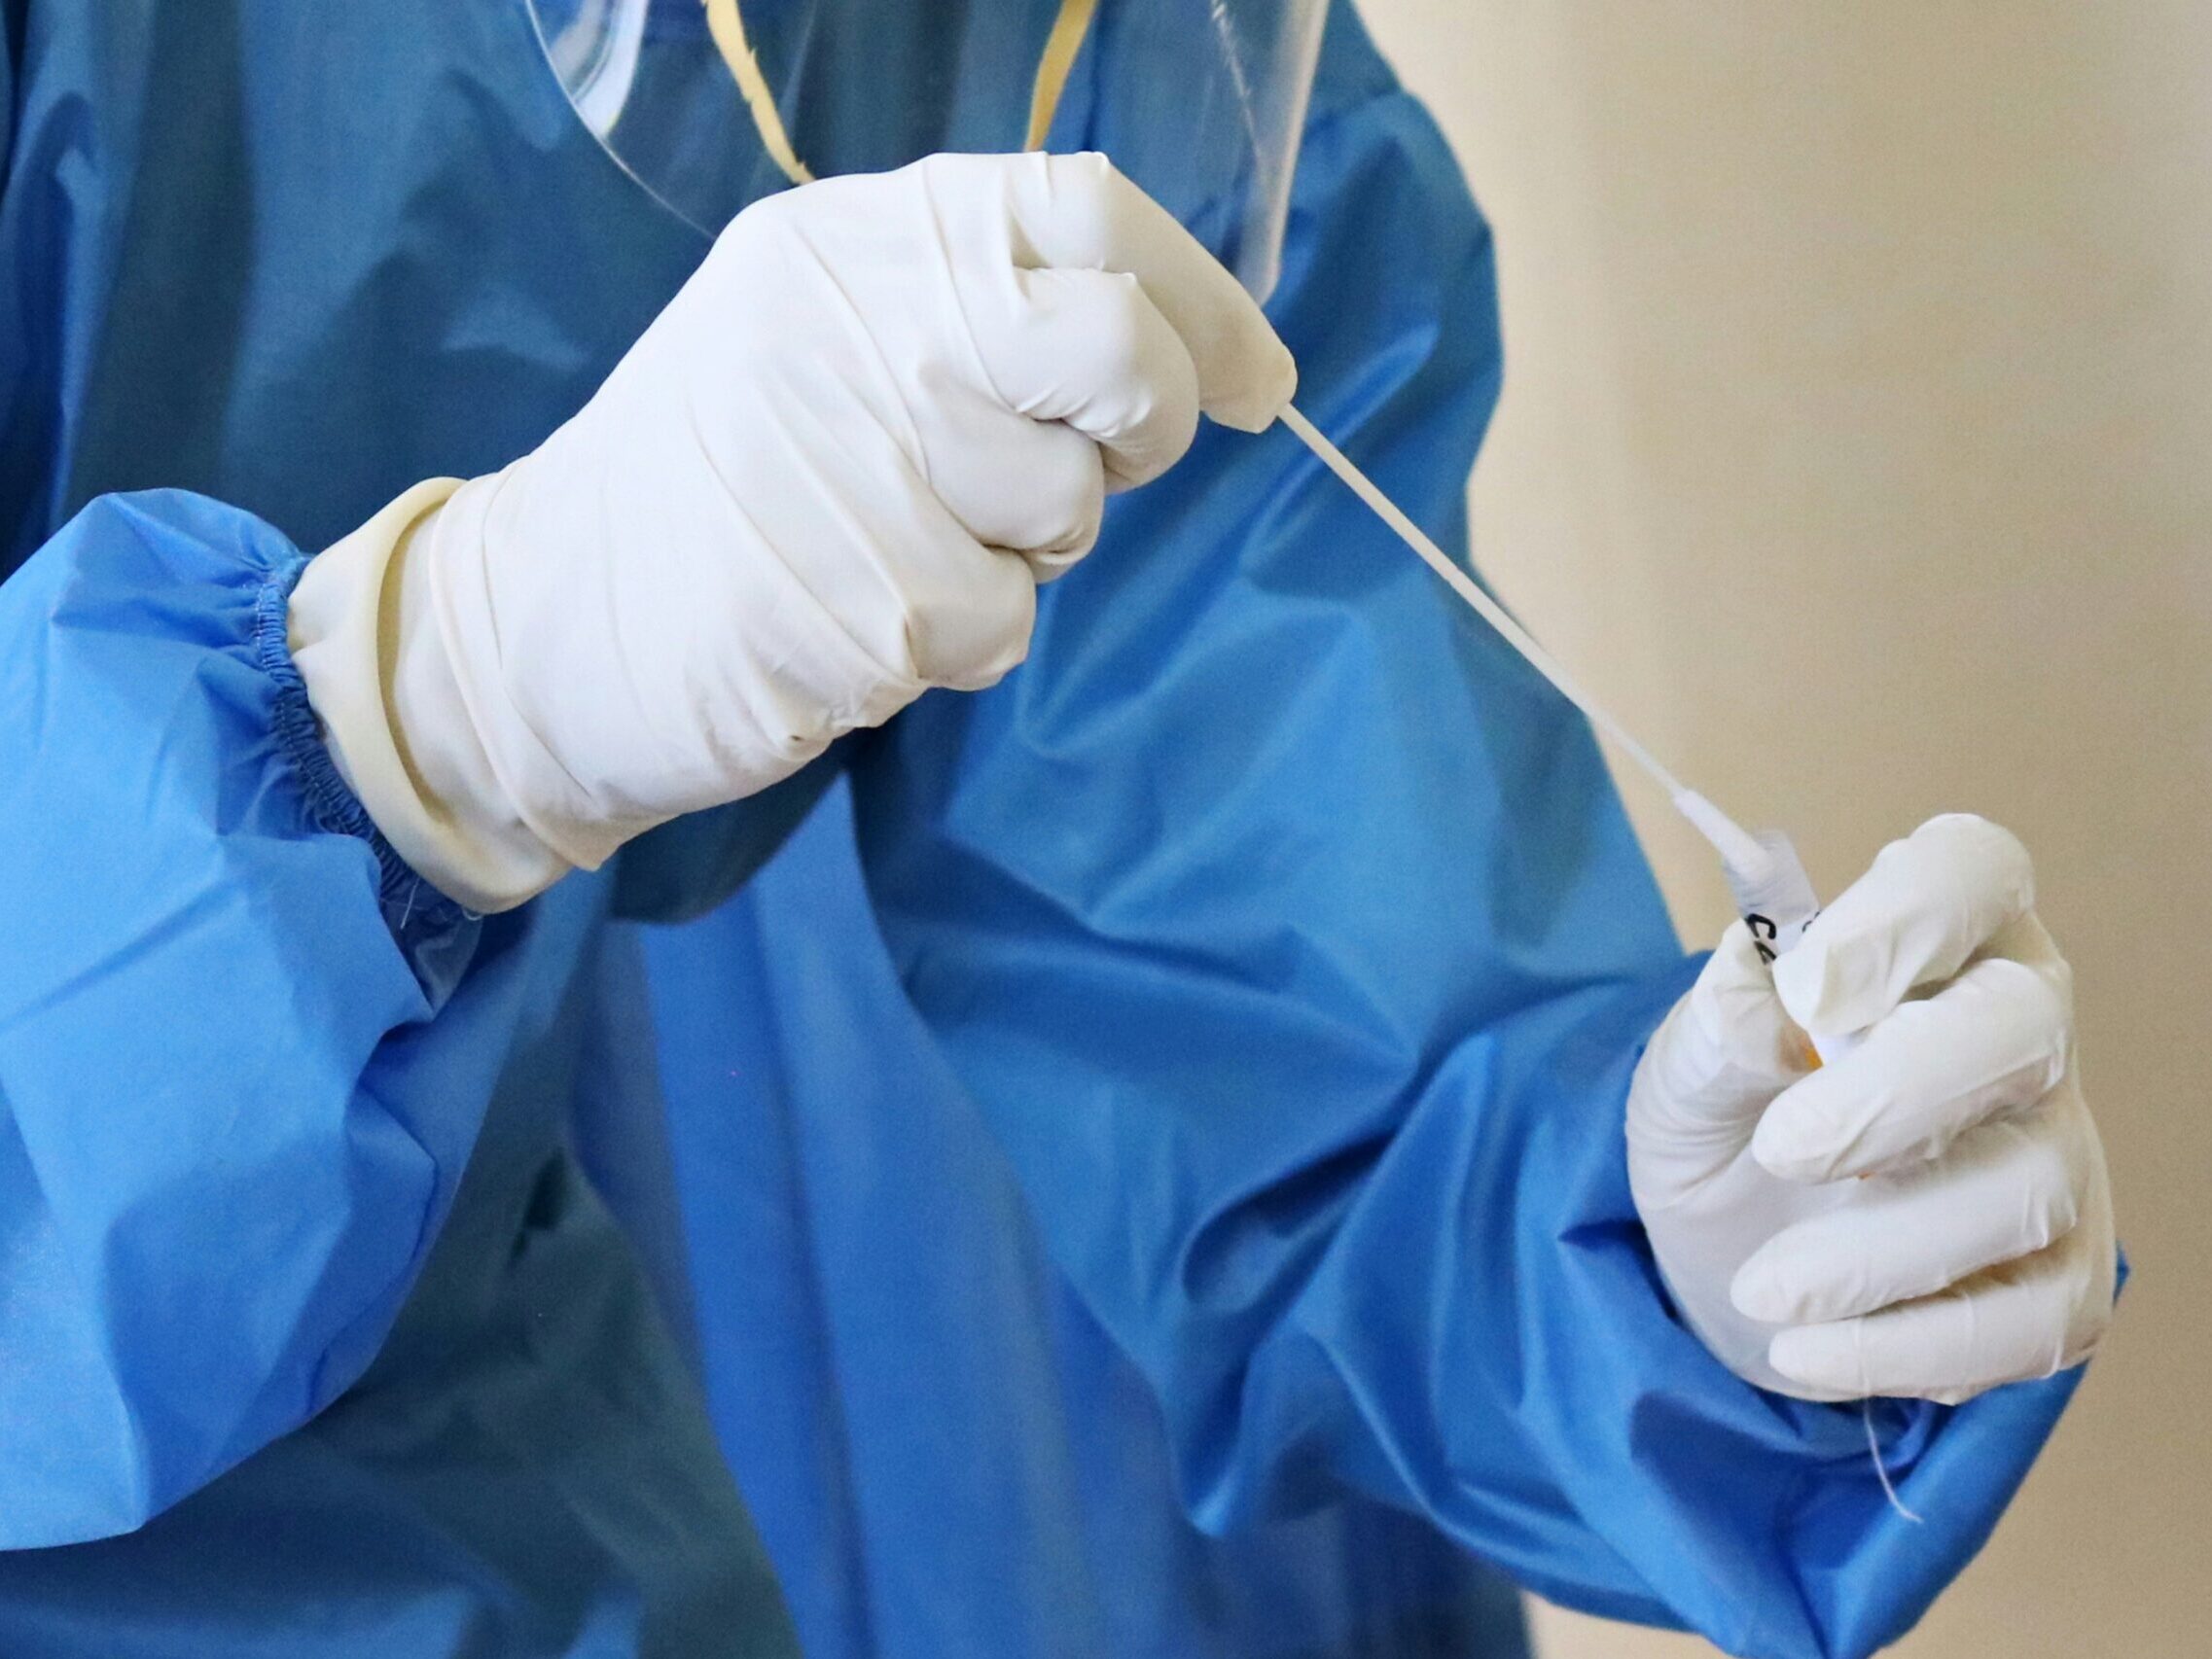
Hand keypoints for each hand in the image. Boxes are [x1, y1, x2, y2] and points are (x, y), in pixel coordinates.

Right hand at [298, 151, 1292, 907]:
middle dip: (1148, 421)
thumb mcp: (815, 340)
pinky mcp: (856, 599)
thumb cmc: (710, 488)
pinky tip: (856, 621)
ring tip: (898, 548)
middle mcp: (859, 324)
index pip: (1088, 209)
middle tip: (1104, 469)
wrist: (534, 626)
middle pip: (1112, 347)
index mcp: (854, 242)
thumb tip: (1170, 354)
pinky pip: (998, 622)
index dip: (1204, 300)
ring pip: (1065, 508)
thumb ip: (970, 317)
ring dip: (1020, 553)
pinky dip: (957, 641)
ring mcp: (854, 460)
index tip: (1253, 383)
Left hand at [1627, 815, 2115, 1403]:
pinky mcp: (2062, 1274)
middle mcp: (2018, 1027)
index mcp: (1934, 935)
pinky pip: (2035, 1320)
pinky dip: (1914, 1350)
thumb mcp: (1683, 1065)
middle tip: (1781, 1153)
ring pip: (2028, 1186)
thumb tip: (1764, 998)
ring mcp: (2055, 1151)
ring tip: (1763, 1291)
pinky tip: (1810, 1352)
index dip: (1911, 914)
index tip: (1813, 988)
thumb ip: (1718, 1025)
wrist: (1727, 1248)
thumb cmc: (1726, 1112)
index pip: (1971, 869)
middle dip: (1898, 1094)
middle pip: (2023, 1026)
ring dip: (1879, 1252)